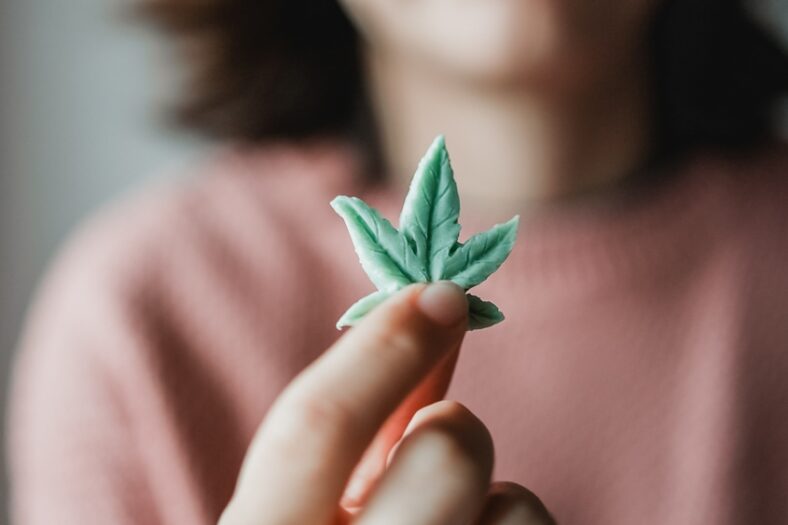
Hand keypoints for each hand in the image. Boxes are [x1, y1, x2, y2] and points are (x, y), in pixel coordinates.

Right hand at [219, 282, 554, 523]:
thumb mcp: (312, 509)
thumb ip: (364, 420)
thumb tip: (427, 314)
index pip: (314, 428)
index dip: (382, 346)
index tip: (440, 292)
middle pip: (448, 453)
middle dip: (454, 430)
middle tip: (435, 453)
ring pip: (519, 506)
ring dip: (493, 504)